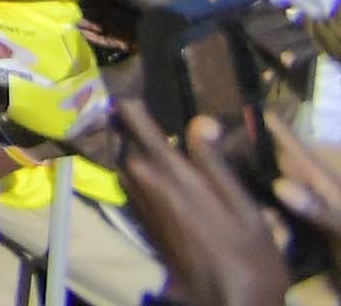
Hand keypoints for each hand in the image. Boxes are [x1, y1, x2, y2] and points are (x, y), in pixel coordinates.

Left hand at [113, 100, 291, 305]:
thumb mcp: (242, 206)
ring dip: (128, 148)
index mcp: (173, 175)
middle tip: (132, 108)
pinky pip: (131, 186)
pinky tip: (150, 171)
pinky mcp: (143, 224)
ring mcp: (141, 206)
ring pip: (125, 165)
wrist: (227, 302)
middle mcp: (147, 186)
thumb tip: (200, 121)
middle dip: (127, 126)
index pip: (140, 128)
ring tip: (140, 135)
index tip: (125, 87)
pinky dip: (134, 172)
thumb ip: (214, 163)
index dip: (131, 106)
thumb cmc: (246, 254)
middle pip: (126, 144)